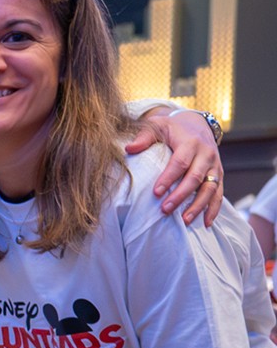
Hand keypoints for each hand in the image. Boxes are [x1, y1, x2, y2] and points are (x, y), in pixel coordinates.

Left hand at [131, 108, 222, 223]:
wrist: (197, 124)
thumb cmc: (172, 128)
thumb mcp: (157, 126)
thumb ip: (144, 137)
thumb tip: (129, 149)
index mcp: (191, 142)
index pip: (180, 162)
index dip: (168, 178)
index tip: (155, 193)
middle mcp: (206, 154)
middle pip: (195, 177)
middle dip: (181, 195)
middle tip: (165, 210)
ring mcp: (215, 166)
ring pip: (210, 188)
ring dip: (198, 206)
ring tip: (184, 221)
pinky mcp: (218, 175)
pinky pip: (218, 193)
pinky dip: (214, 208)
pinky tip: (206, 223)